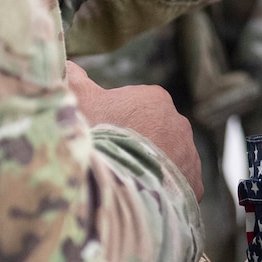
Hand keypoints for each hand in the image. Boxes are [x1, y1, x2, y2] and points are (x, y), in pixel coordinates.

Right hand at [65, 60, 202, 200]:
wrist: (120, 182)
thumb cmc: (97, 135)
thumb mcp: (79, 102)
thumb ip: (74, 81)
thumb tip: (67, 65)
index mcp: (155, 99)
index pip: (136, 106)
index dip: (114, 121)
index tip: (102, 136)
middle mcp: (179, 123)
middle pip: (154, 133)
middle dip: (136, 144)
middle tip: (113, 160)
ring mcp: (189, 155)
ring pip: (168, 159)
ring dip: (151, 167)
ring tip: (128, 181)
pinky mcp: (194, 184)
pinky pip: (178, 186)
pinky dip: (164, 191)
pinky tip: (145, 196)